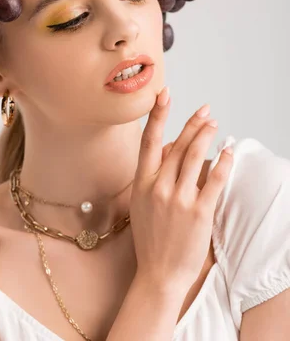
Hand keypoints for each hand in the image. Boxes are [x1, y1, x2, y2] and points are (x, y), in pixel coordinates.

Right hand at [130, 87, 232, 292]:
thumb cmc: (150, 238)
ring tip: (215, 125)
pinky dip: (222, 163)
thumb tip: (171, 146)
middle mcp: (159, 187)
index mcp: (142, 183)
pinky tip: (227, 152)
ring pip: (195, 157)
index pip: (149, 140)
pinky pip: (214, 180)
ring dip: (207, 136)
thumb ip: (154, 173)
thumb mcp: (141, 202)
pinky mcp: (198, 212)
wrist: (158, 273)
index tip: (165, 94)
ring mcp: (178, 199)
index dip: (158, 115)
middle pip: (178, 145)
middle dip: (193, 124)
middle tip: (205, 110)